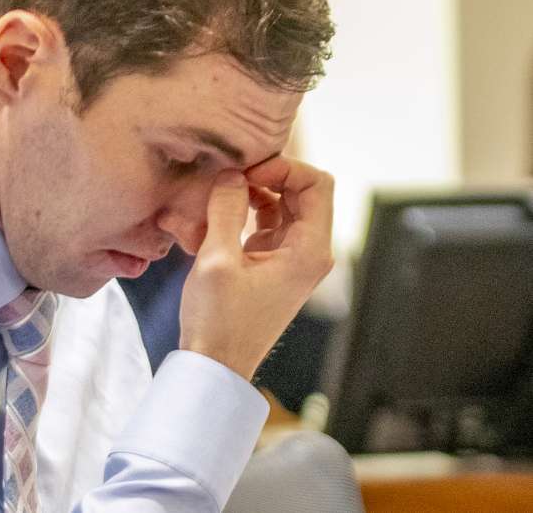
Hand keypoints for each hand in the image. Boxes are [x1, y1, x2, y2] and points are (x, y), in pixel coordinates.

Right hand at [177, 157, 334, 380]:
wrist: (215, 365)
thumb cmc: (218, 321)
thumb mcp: (217, 260)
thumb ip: (226, 210)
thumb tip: (231, 173)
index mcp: (310, 251)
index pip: (317, 183)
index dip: (283, 168)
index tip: (245, 172)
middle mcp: (310, 251)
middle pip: (302, 190)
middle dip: (266, 176)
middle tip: (228, 178)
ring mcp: (293, 257)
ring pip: (283, 204)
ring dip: (252, 193)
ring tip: (217, 195)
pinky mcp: (273, 263)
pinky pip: (267, 222)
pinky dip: (245, 211)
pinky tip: (216, 215)